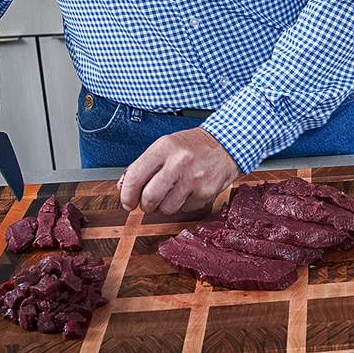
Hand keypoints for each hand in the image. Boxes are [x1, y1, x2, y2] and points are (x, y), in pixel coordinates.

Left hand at [119, 128, 240, 215]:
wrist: (228, 143)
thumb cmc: (194, 145)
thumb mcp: (167, 145)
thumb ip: (145, 165)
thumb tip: (124, 187)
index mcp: (165, 147)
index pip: (135, 176)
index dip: (126, 194)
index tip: (127, 201)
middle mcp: (179, 162)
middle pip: (149, 197)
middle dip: (145, 205)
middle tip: (148, 202)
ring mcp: (194, 178)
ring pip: (167, 208)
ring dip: (166, 206)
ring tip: (173, 193)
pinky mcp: (206, 192)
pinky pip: (186, 209)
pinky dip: (185, 204)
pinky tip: (190, 191)